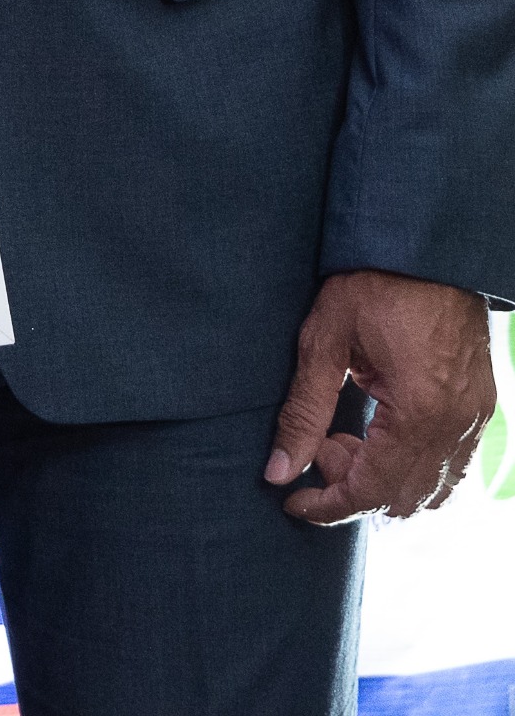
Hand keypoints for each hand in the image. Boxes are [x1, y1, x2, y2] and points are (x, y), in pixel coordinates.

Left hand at [268, 270, 496, 524]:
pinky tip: (371, 435)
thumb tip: (278, 469)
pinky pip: (448, 467)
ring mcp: (476, 421)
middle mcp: (458, 426)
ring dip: (380, 481)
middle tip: (314, 449)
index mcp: (421, 411)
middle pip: (404, 498)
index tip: (291, 502)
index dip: (329, 506)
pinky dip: (407, 467)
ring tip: (339, 437)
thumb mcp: (324, 340)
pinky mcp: (479, 412)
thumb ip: (302, 410)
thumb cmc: (375, 283)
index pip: (374, 488)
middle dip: (351, 489)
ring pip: (431, 490)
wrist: (430, 251)